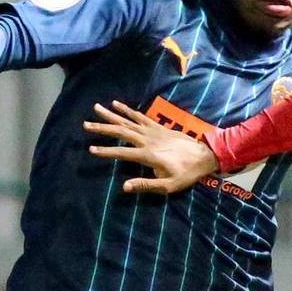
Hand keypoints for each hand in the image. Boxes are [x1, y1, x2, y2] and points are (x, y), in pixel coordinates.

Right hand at [84, 101, 218, 193]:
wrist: (205, 156)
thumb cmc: (186, 174)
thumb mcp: (168, 186)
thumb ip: (145, 185)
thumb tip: (124, 186)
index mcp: (149, 155)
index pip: (122, 153)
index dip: (106, 151)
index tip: (91, 149)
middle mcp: (148, 140)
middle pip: (121, 131)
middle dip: (103, 128)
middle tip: (85, 124)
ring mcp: (153, 131)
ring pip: (128, 121)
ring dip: (111, 115)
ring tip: (96, 108)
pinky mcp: (158, 126)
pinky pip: (139, 116)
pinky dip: (127, 110)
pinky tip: (117, 104)